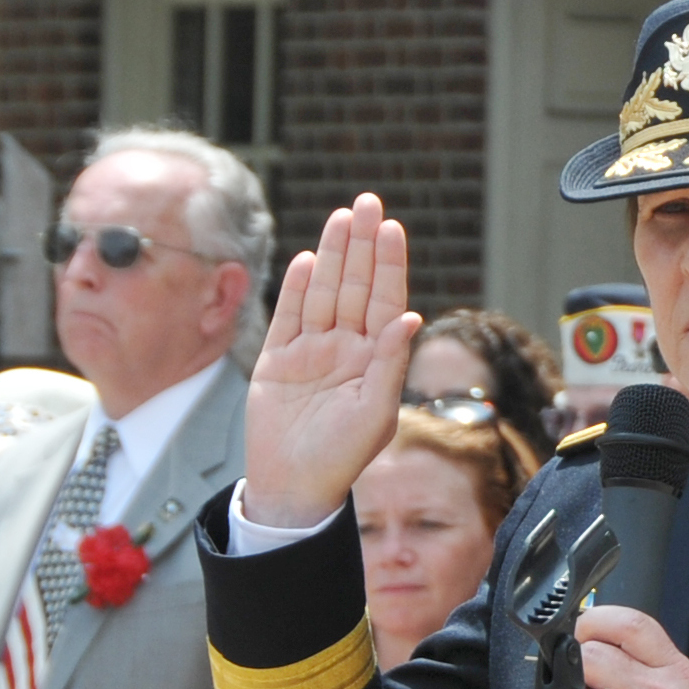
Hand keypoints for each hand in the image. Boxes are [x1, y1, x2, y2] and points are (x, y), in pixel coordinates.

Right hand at [240, 194, 420, 528]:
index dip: (389, 264)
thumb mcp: (375, 414)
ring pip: (324, 293)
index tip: (392, 228)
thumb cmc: (342, 457)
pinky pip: (289, 316)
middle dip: (362, 245)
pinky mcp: (278, 360)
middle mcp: (346, 348)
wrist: (293, 486)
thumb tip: (409, 317)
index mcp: (375, 359)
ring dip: (333, 256)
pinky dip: (298, 288)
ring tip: (342, 218)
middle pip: (356, 286)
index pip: (385, 301)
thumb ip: (390, 363)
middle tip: (368, 202)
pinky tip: (309, 259)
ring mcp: (311, 351)